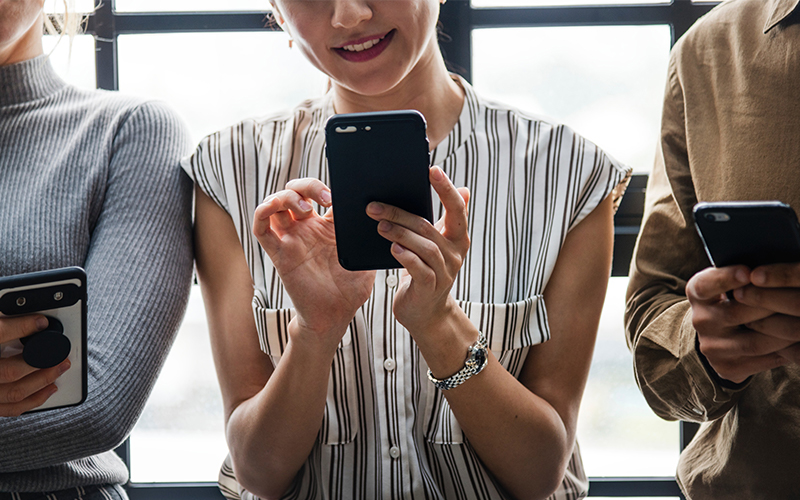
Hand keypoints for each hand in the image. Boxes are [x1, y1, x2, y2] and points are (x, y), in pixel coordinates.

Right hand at [0, 315, 70, 416]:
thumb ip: (1, 326)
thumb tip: (27, 318)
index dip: (21, 327)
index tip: (41, 321)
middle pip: (9, 371)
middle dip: (40, 361)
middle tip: (58, 350)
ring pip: (13, 393)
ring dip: (42, 381)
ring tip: (59, 368)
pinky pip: (8, 408)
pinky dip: (32, 399)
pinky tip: (48, 388)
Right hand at [252, 178, 374, 348]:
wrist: (334, 316)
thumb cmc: (350, 289)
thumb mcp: (365, 258)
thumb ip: (368, 238)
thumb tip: (382, 218)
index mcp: (327, 227)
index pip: (319, 194)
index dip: (326, 187)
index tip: (340, 194)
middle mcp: (306, 229)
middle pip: (295, 192)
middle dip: (307, 186)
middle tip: (325, 198)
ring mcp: (291, 240)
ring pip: (276, 204)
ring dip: (286, 197)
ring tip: (305, 208)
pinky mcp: (279, 254)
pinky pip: (261, 228)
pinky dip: (262, 212)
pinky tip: (273, 208)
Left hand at [366, 166, 469, 336]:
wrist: (426, 311)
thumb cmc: (427, 270)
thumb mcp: (439, 243)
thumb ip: (445, 218)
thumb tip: (464, 188)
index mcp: (458, 237)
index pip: (457, 208)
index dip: (446, 189)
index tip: (432, 169)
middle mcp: (455, 253)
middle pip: (428, 227)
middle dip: (401, 213)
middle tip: (375, 206)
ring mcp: (444, 272)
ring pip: (424, 246)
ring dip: (399, 233)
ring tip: (379, 225)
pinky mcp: (430, 288)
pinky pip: (419, 268)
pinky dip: (405, 257)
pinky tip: (392, 248)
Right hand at [687, 266, 791, 383]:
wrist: (721, 333)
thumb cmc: (736, 296)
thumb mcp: (730, 281)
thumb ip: (745, 274)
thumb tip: (771, 271)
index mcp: (698, 293)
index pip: (707, 285)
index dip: (726, 278)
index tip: (748, 272)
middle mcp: (700, 320)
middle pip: (736, 313)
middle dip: (769, 305)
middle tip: (795, 296)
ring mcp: (712, 346)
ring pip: (754, 342)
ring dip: (784, 333)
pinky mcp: (726, 367)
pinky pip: (761, 362)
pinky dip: (784, 352)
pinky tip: (797, 342)